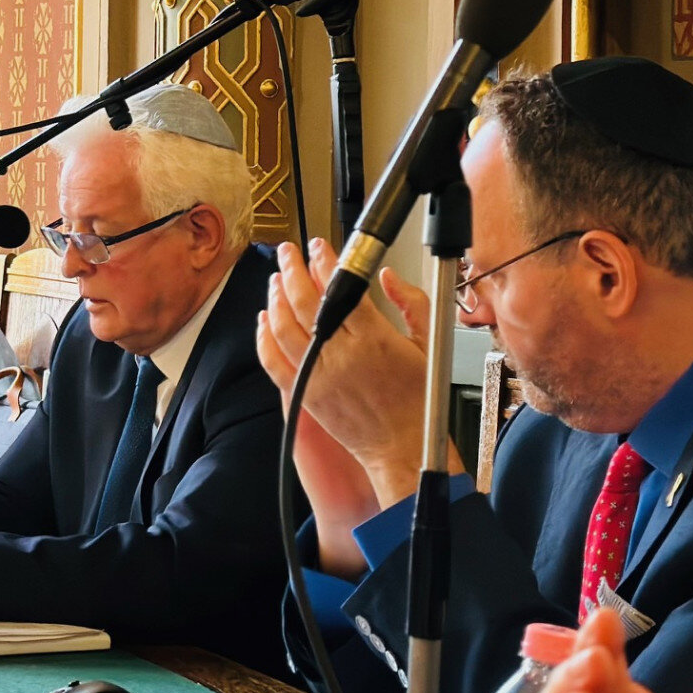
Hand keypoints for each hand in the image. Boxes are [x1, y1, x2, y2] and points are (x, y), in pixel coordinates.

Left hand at [259, 238, 434, 510]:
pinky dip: (264, 337)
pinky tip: (264, 320)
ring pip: (284, 326)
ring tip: (276, 278)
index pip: (339, 288)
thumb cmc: (418, 400)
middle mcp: (341, 354)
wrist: (404, 445)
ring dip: (276, 297)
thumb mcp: (427, 342)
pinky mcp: (305, 393)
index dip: (325, 261)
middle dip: (293, 268)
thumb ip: (411, 301)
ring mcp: (318, 375)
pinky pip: (273, 362)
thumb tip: (386, 276)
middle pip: (305, 300)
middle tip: (288, 253)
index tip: (320, 247)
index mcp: (374, 338)